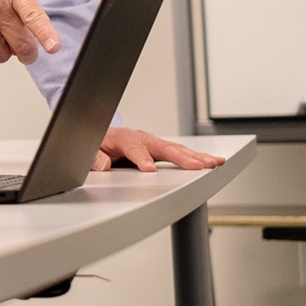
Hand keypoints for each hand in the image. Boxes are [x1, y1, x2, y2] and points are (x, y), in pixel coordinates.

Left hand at [93, 127, 226, 171]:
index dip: (141, 159)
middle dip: (181, 157)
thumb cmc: (99, 143)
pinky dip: (196, 157)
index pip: (134, 149)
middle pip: (163, 147)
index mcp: (123, 138)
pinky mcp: (160, 149)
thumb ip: (95, 157)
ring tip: (214, 163)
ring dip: (196, 156)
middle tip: (197, 166)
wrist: (102, 136)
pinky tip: (212, 161)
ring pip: (176, 149)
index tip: (149, 169)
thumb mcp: (91, 150)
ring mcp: (153, 143)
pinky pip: (180, 152)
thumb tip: (103, 164)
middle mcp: (141, 138)